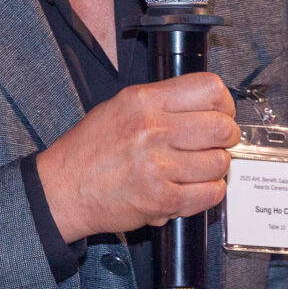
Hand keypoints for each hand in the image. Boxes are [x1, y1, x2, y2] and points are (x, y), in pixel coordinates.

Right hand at [33, 73, 237, 241]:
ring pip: (220, 163)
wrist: (62, 190)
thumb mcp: (119, 108)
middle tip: (213, 145)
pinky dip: (206, 193)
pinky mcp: (161, 198)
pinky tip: (189, 189)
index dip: (224, 105)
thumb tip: (207, 107)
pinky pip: (210, 194)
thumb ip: (162, 103)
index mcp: (143, 101)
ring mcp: (157, 166)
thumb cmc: (89, 151)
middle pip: (223, 127)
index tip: (220, 115)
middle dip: (225, 138)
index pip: (210, 90)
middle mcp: (151, 129)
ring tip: (193, 170)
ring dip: (213, 169)